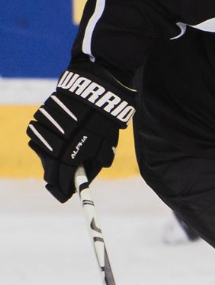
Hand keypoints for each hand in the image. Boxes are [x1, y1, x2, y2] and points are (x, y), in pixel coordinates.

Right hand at [26, 60, 135, 201]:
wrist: (98, 90)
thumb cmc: (105, 121)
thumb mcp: (105, 146)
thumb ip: (95, 163)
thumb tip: (84, 176)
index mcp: (72, 154)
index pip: (61, 179)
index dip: (61, 189)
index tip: (62, 195)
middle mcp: (56, 143)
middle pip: (48, 166)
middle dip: (54, 172)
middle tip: (60, 176)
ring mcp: (46, 128)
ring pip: (40, 145)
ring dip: (48, 148)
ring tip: (61, 146)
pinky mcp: (42, 113)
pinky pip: (38, 126)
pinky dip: (46, 130)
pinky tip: (58, 127)